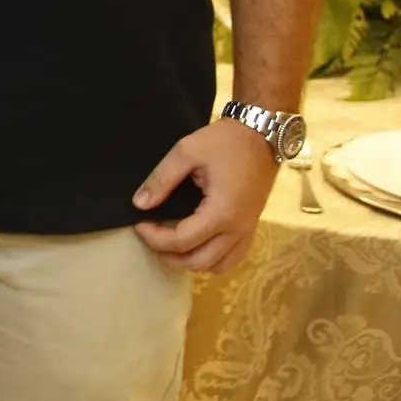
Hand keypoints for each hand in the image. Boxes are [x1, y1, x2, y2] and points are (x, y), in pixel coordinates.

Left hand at [133, 117, 278, 272]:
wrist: (261, 134)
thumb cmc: (225, 141)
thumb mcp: (186, 152)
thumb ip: (161, 179)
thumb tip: (140, 204)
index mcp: (221, 213)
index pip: (181, 242)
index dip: (155, 238)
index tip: (139, 225)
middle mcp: (237, 229)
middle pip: (198, 262)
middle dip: (169, 255)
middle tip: (151, 235)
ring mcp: (248, 231)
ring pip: (217, 266)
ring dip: (190, 261)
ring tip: (170, 243)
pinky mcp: (252, 227)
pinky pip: (232, 257)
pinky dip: (212, 258)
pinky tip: (196, 244)